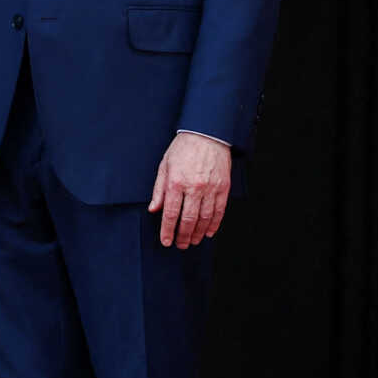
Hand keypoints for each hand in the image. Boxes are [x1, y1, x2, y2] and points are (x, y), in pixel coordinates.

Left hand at [149, 132, 230, 248]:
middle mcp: (194, 187)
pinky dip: (214, 224)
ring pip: (205, 218)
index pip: (171, 214)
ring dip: (198, 233)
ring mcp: (210, 188)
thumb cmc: (184, 147)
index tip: (166, 241)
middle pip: (188, 220)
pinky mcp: (223, 187)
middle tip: (180, 245)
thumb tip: (154, 209)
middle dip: (183, 236)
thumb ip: (159, 189)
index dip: (168, 231)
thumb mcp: (165, 165)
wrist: (207, 133)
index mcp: (176, 182)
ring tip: (193, 241)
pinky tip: (209, 232)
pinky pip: (219, 211)